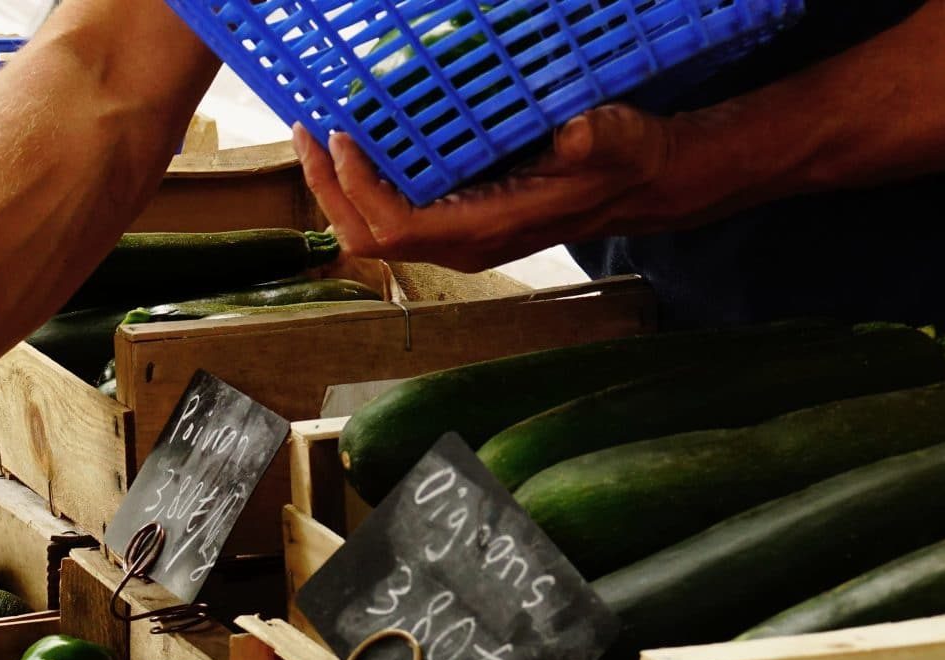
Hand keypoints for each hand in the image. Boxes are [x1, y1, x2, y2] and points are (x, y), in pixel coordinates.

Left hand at [296, 104, 679, 270]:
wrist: (640, 184)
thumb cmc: (627, 161)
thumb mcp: (620, 139)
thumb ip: (597, 137)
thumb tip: (574, 132)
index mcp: (486, 230)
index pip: (396, 228)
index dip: (358, 188)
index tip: (341, 135)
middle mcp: (459, 244)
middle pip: (366, 236)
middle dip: (327, 189)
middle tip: (304, 131)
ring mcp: (453, 237)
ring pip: (371, 228)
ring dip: (336, 186)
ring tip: (313, 133)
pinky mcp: (455, 221)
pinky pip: (390, 212)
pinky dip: (363, 181)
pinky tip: (355, 141)